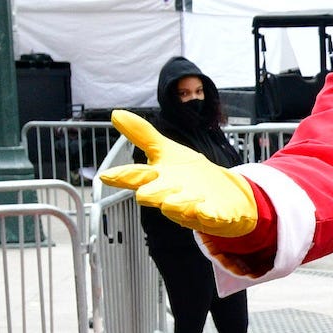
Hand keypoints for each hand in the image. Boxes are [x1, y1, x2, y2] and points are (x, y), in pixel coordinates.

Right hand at [98, 109, 257, 238]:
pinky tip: (210, 213)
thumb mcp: (167, 151)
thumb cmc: (190, 174)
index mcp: (157, 179)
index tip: (107, 175)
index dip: (121, 176)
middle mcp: (169, 197)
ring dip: (182, 204)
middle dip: (153, 192)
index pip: (133, 176)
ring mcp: (191, 209)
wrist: (225, 195)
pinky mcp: (213, 217)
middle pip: (151, 198)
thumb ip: (142, 134)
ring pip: (178, 211)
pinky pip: (209, 219)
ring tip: (195, 196)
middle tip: (162, 182)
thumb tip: (116, 113)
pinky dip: (210, 216)